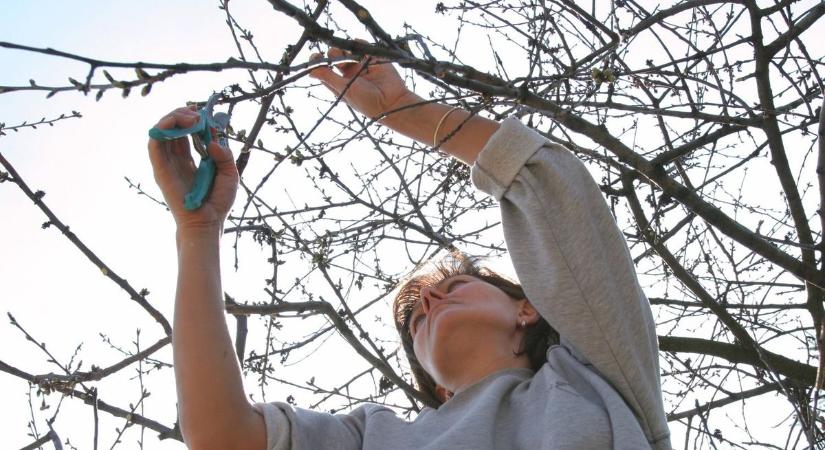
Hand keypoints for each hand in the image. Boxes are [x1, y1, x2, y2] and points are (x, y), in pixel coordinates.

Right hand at [147, 107, 238, 232]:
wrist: (207, 223)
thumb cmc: (218, 202)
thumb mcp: (230, 175)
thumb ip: (225, 156)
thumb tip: (213, 142)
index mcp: (191, 160)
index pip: (186, 132)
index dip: (193, 119)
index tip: (204, 113)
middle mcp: (176, 159)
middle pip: (172, 128)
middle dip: (182, 114)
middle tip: (197, 113)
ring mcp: (167, 163)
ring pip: (161, 132)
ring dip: (173, 118)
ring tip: (190, 117)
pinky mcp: (160, 169)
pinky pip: (154, 144)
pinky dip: (161, 129)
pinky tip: (175, 123)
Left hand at [308, 42, 420, 122]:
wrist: (393, 102)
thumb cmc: (366, 102)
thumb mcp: (343, 89)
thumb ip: (327, 77)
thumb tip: (309, 72)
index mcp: (339, 84)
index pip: (324, 70)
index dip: (318, 62)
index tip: (316, 56)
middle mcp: (349, 74)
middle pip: (335, 57)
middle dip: (332, 54)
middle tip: (336, 56)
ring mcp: (361, 66)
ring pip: (348, 51)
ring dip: (344, 49)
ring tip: (347, 54)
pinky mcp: (373, 59)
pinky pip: (363, 46)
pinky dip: (359, 43)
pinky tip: (356, 44)